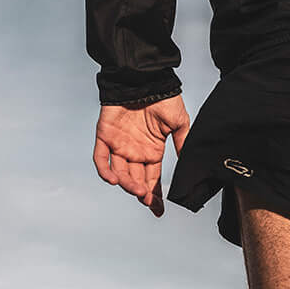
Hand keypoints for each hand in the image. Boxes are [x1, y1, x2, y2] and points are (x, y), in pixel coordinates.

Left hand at [92, 97, 190, 216]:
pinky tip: (113, 180)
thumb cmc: (164, 98)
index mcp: (152, 151)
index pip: (152, 179)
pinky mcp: (104, 136)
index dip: (155, 196)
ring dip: (127, 184)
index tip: (158, 210)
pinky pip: (101, 158)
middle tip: (147, 200)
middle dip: (141, 193)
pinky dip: (105, 171)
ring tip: (136, 190)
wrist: (146, 78)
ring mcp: (118, 145)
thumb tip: (188, 166)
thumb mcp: (180, 123)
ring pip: (120, 173)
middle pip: (136, 180)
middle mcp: (135, 152)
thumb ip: (182, 144)